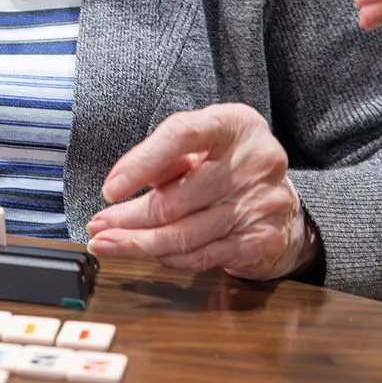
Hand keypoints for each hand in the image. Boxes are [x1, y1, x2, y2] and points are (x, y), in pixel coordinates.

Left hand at [86, 104, 318, 280]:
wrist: (284, 202)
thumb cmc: (227, 165)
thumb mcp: (202, 144)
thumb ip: (164, 156)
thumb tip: (118, 186)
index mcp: (235, 124)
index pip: (181, 135)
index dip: (140, 163)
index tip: (110, 188)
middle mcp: (255, 162)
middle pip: (175, 199)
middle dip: (127, 217)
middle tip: (97, 226)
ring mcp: (261, 204)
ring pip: (183, 235)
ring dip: (137, 244)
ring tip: (107, 243)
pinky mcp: (262, 241)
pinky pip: (201, 257)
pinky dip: (166, 258)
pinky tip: (145, 253)